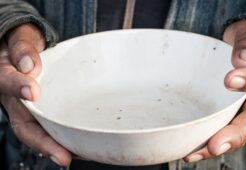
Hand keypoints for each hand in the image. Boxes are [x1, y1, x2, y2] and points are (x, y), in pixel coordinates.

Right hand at [0, 24, 71, 165]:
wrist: (25, 54)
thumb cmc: (22, 48)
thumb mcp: (20, 40)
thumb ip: (23, 49)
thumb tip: (30, 66)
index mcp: (5, 77)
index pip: (6, 82)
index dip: (17, 88)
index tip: (33, 92)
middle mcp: (15, 100)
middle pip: (24, 124)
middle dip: (43, 141)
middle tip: (62, 155)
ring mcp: (28, 109)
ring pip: (37, 131)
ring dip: (54, 146)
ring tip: (74, 156)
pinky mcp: (42, 112)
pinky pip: (49, 128)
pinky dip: (61, 139)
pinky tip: (78, 145)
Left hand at [184, 20, 245, 161]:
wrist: (242, 47)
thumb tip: (242, 59)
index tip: (230, 80)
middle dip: (232, 134)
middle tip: (215, 146)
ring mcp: (244, 108)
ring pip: (235, 130)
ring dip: (215, 144)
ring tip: (193, 153)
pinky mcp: (229, 112)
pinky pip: (220, 126)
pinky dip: (206, 137)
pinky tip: (191, 147)